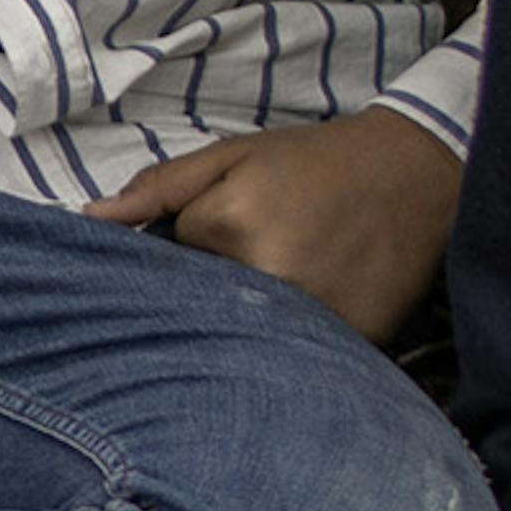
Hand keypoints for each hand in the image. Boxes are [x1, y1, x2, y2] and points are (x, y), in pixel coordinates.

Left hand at [90, 109, 465, 341]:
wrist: (419, 169)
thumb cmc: (317, 161)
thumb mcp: (235, 156)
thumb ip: (160, 189)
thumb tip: (91, 222)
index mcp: (230, 227)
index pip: (175, 265)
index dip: (197, 247)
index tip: (235, 229)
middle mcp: (270, 279)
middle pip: (210, 307)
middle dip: (225, 287)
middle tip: (273, 247)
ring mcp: (316, 317)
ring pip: (254, 334)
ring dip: (260, 316)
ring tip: (302, 267)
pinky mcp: (355, 340)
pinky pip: (305, 354)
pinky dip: (303, 337)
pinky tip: (328, 293)